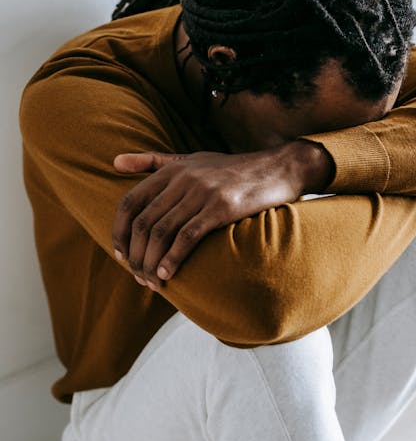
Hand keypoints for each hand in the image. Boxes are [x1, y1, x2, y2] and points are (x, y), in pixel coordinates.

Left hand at [112, 140, 333, 289]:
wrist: (276, 169)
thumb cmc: (230, 169)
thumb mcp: (189, 158)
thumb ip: (152, 161)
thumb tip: (114, 162)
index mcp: (171, 169)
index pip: (130, 202)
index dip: (119, 231)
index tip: (120, 254)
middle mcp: (183, 179)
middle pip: (144, 222)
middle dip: (135, 254)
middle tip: (136, 275)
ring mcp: (202, 193)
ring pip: (162, 232)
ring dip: (150, 261)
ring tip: (150, 281)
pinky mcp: (221, 208)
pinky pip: (187, 237)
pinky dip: (172, 258)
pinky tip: (167, 274)